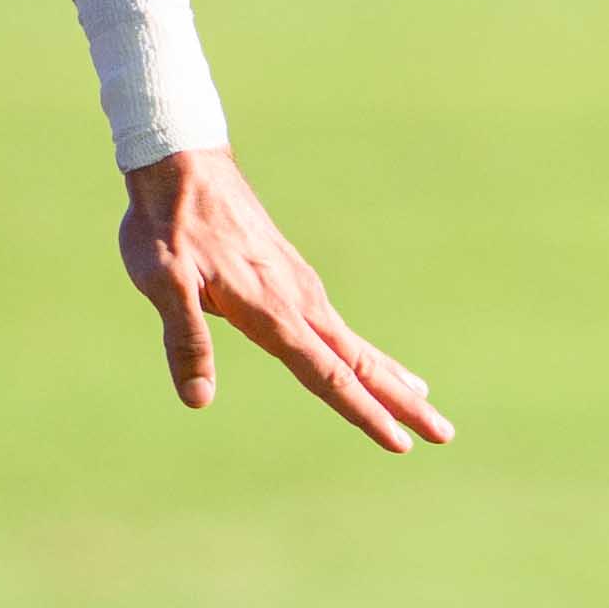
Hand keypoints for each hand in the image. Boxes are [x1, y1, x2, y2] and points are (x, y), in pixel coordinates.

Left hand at [117, 148, 452, 448]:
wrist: (184, 164)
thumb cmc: (168, 226)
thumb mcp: (163, 283)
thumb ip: (185, 339)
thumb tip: (198, 399)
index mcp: (272, 310)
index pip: (326, 375)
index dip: (362, 412)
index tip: (400, 443)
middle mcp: (299, 301)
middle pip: (360, 363)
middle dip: (403, 401)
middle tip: (445, 433)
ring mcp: (301, 288)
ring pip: (355, 344)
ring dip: (391, 377)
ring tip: (423, 401)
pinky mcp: (293, 278)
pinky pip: (338, 326)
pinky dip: (365, 352)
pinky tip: (366, 360)